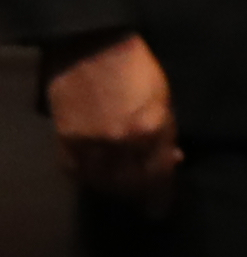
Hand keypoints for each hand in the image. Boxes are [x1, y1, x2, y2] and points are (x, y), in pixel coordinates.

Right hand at [47, 32, 176, 210]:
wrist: (92, 45)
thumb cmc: (138, 68)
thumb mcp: (164, 102)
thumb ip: (166, 135)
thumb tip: (171, 160)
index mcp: (151, 131)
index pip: (158, 177)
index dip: (159, 198)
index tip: (158, 212)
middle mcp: (121, 142)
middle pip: (129, 184)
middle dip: (138, 193)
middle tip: (142, 194)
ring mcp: (90, 140)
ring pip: (101, 182)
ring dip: (112, 188)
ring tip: (120, 185)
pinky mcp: (64, 136)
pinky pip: (74, 170)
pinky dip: (86, 177)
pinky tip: (94, 174)